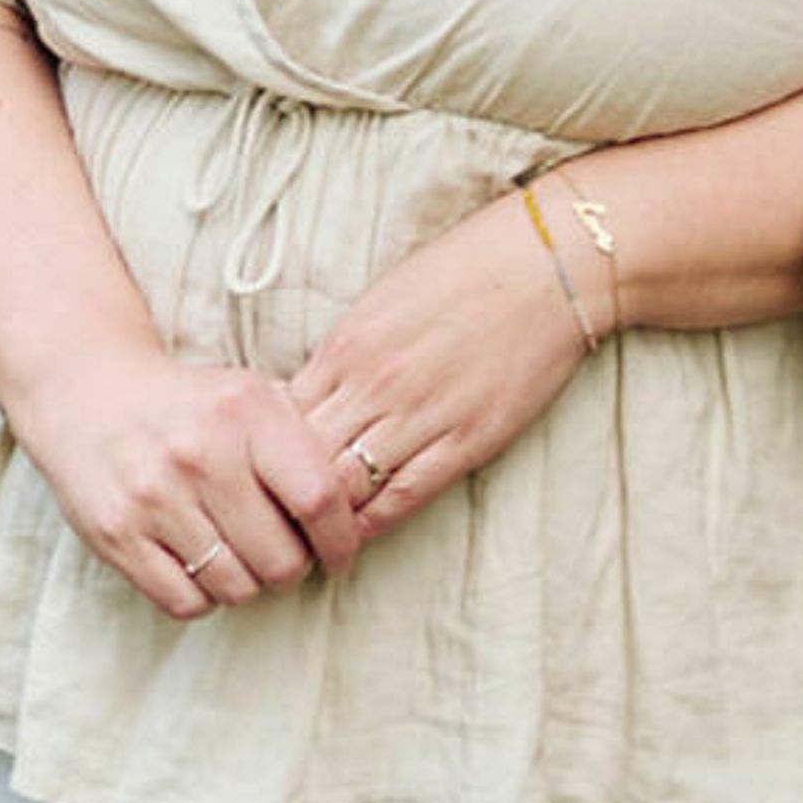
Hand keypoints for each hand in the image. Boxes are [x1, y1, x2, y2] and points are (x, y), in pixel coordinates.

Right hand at [7, 333, 366, 622]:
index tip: (341, 553)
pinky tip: (202, 565)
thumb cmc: (188, 403)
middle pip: (280, 558)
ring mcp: (156, 497)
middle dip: (292, 568)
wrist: (89, 391)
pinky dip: (203, 596)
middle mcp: (202, 453)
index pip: (319, 498)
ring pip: (235, 587)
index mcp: (245, 411)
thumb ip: (301, 442)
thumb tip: (355, 509)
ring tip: (240, 555)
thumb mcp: (250, 395)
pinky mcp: (118, 534)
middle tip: (285, 556)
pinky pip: (185, 602)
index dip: (341, 539)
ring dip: (248, 584)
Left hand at [287, 197, 595, 545]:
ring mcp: (421, 416)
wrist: (547, 263)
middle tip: (268, 520)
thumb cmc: (467, 268)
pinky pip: (401, 498)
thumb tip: (310, 395)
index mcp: (349, 344)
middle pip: (301, 460)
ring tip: (304, 538)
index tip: (254, 473)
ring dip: (320, 518)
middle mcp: (375, 385)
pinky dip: (370, 523)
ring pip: (344, 488)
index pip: (280, 418)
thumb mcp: (386, 298)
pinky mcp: (465, 441)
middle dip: (279, 494)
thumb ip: (346, 351)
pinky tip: (354, 536)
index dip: (261, 452)